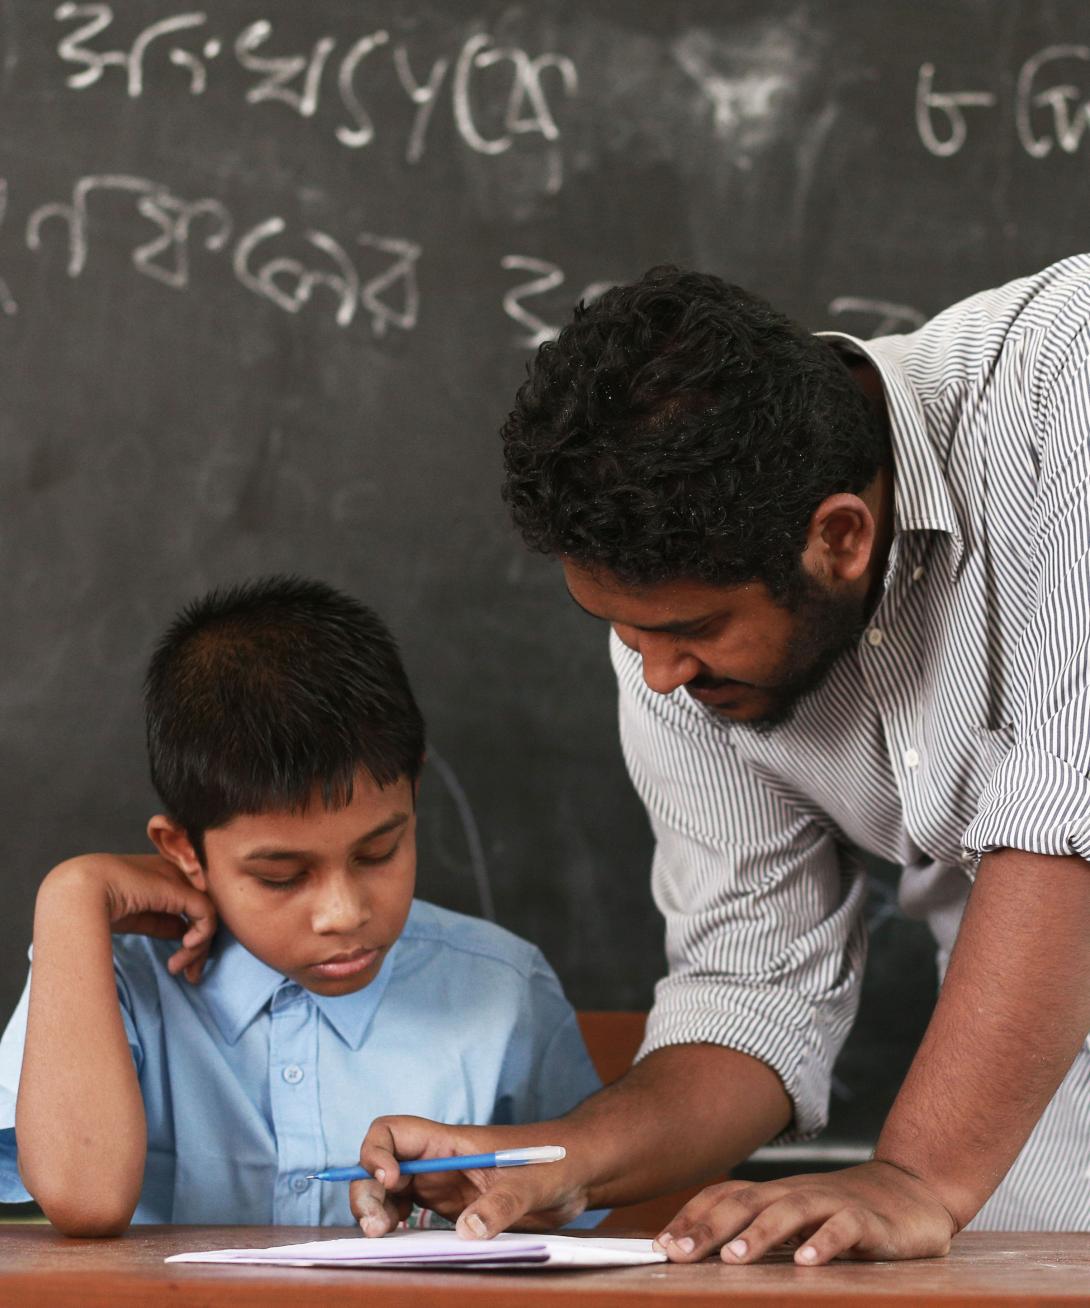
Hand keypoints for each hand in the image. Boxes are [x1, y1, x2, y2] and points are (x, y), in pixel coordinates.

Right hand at [44, 854, 216, 982]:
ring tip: (176, 968)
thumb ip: (161, 921)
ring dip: (197, 949)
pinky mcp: (182, 889)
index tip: (183, 967)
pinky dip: (200, 937)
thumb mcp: (136, 916)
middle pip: (201, 913)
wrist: (80, 893)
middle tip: (191, 976)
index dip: (192, 938)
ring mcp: (181, 878)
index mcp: (162, 874)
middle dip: (199, 948)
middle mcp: (176, 872)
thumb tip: (184, 934)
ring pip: (206, 916)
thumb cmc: (97, 904)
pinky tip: (184, 949)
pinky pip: (206, 915)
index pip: (190, 906)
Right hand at [350, 1117, 587, 1238]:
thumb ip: (502, 1204)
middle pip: (381, 1166)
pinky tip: (398, 1243)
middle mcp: (437, 1161)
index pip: (393, 1131)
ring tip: (380, 1238)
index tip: (389, 1180)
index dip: (377, 1151)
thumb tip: (468, 1231)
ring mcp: (441, 1185)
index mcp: (450, 1142)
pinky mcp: (450, 1207)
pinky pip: (408, 1213)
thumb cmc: (555, 1162)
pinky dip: (394, 1227)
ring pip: (389, 1192)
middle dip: (367, 1192)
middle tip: (375, 1228)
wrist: (576, 1172)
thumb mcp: (532, 1183)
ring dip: (375, 1212)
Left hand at [655, 1161, 957, 1264]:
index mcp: (774, 1194)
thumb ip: (759, 1231)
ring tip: (733, 1259)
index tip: (660, 1246)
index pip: (724, 1197)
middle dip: (709, 1228)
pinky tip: (805, 1263)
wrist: (910, 1194)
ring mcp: (831, 1203)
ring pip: (789, 1211)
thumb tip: (702, 1253)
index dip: (690, 1218)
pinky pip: (843, 1228)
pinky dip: (823, 1244)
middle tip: (678, 1254)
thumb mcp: (796, 1220)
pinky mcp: (868, 1221)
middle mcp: (795, 1192)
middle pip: (746, 1203)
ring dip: (759, 1234)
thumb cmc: (843, 1212)